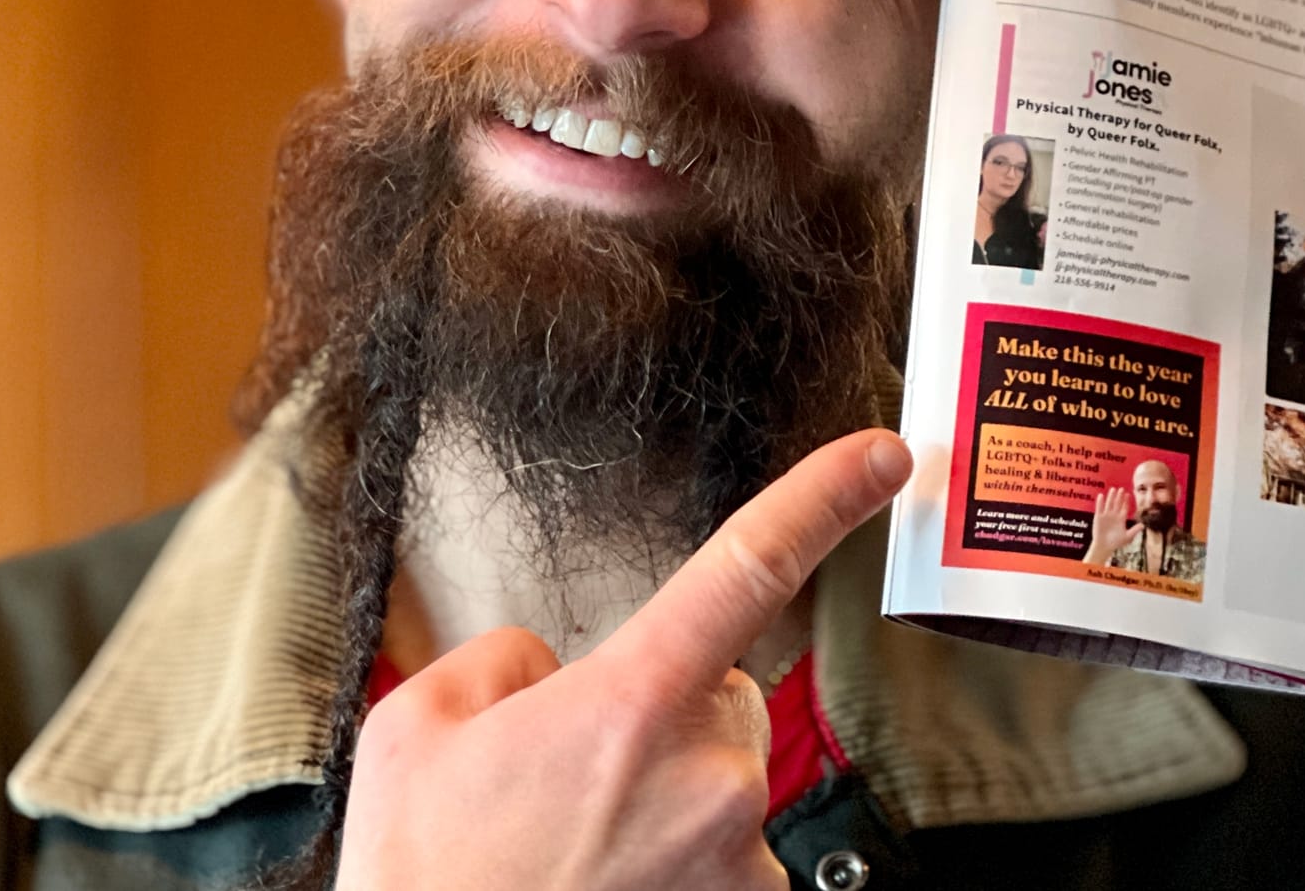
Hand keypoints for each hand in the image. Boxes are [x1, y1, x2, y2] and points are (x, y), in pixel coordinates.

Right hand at [334, 429, 913, 890]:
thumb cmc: (427, 880)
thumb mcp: (420, 728)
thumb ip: (505, 659)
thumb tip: (553, 671)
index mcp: (634, 703)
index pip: (750, 565)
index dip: (825, 499)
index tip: (885, 456)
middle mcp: (709, 778)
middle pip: (719, 696)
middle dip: (658, 716)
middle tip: (567, 780)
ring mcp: (738, 860)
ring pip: (721, 783)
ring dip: (666, 799)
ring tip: (575, 851)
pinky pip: (726, 858)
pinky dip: (675, 865)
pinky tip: (606, 882)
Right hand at [1082, 485, 1132, 566]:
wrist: (1104, 546)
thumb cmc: (1116, 542)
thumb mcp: (1127, 537)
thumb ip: (1134, 530)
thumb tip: (1143, 525)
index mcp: (1121, 519)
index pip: (1124, 507)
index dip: (1126, 501)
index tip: (1128, 494)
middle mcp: (1114, 515)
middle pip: (1117, 504)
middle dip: (1119, 496)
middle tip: (1121, 489)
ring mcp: (1106, 515)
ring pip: (1109, 504)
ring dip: (1111, 497)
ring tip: (1113, 489)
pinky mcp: (1098, 517)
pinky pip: (1099, 508)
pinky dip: (1100, 502)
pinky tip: (1101, 495)